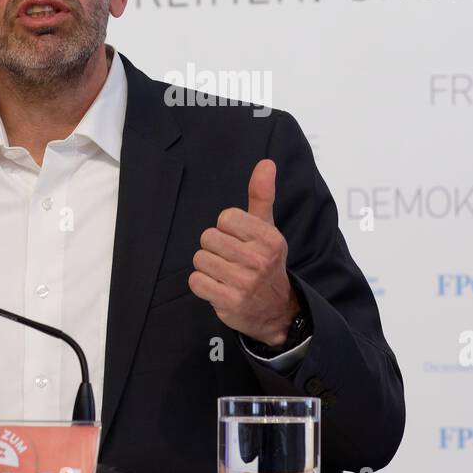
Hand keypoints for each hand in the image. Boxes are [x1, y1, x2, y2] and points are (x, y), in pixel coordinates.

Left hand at [190, 158, 298, 347]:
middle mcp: (258, 259)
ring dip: (207, 266)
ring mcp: (244, 282)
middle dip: (215, 247)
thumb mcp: (267, 227)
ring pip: (200, 259)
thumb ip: (262, 194)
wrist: (276, 309)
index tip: (238, 239)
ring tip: (225, 273)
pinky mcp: (229, 302)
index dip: (226, 228)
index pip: (225, 218)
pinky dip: (203, 284)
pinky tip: (218, 286)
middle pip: (208, 238)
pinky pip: (196, 281)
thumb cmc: (266, 261)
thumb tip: (266, 163)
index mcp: (268, 237)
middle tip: (230, 258)